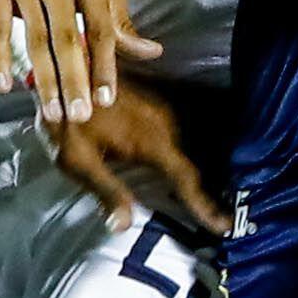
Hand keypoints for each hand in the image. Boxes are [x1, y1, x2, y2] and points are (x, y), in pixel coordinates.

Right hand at [0, 0, 150, 119]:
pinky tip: (3, 85)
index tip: (107, 99)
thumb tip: (150, 52)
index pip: (100, 28)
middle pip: (66, 37)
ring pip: (34, 36)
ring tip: (51, 110)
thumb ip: (122, 13)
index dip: (104, 65)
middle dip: (74, 79)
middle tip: (79, 115)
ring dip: (42, 77)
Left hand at [46, 79, 224, 234]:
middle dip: (219, 190)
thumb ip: (106, 191)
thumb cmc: (67, 120)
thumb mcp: (77, 160)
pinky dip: (203, 145)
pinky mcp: (163, 101)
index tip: (226, 226)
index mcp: (151, 142)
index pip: (187, 180)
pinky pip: (191, 127)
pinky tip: (211, 159)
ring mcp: (168, 109)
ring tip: (228, 193)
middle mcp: (168, 124)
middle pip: (201, 163)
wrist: (64, 70)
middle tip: (234, 217)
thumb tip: (123, 226)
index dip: (206, 205)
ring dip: (215, 166)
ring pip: (200, 143)